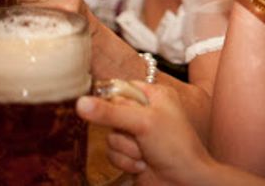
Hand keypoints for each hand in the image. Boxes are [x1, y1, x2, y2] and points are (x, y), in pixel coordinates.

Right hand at [78, 82, 213, 184]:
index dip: (115, 101)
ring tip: (145, 153)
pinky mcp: (131, 153)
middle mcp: (146, 112)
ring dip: (126, 149)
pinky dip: (125, 161)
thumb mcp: (143, 122)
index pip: (122, 88)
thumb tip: (80, 102)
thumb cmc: (174, 146)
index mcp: (155, 95)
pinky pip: (112, 154)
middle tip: (141, 136)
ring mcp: (138, 134)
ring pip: (111, 136)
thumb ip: (110, 112)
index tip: (118, 112)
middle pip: (112, 114)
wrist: (184, 181)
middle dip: (124, 131)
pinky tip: (142, 165)